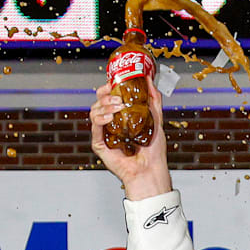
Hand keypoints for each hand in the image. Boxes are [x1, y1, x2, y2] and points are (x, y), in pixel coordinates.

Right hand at [89, 76, 172, 199]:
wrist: (151, 169)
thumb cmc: (153, 150)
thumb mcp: (155, 119)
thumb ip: (152, 100)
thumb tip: (149, 80)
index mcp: (120, 117)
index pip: (108, 98)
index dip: (108, 88)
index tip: (113, 82)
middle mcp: (110, 125)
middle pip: (98, 103)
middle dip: (104, 95)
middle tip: (116, 95)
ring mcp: (103, 134)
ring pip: (94, 112)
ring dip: (104, 106)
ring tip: (118, 107)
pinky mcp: (99, 144)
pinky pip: (95, 128)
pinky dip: (101, 119)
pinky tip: (110, 117)